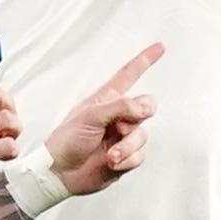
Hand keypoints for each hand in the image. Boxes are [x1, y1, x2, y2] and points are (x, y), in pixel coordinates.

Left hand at [47, 43, 162, 194]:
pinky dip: (127, 160)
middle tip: (123, 126)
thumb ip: (120, 106)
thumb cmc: (67, 140)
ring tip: (110, 154)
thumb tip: (145, 107)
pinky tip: (113, 163)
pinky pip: (139, 156)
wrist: (60, 172)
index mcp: (106, 100)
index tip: (159, 47)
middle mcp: (117, 116)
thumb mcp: (90, 116)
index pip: (129, 75)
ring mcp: (122, 137)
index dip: (144, 60)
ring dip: (127, 146)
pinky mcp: (125, 157)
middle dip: (139, 115)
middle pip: (146, 107)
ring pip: (142, 135)